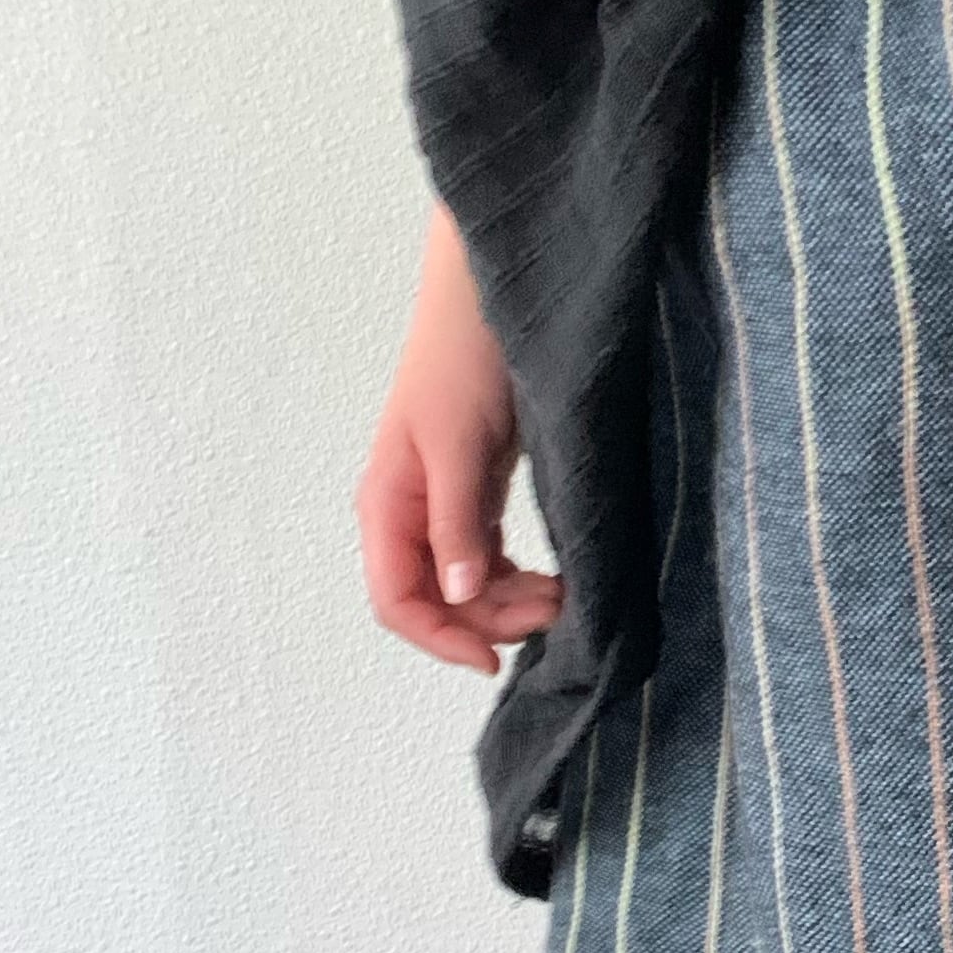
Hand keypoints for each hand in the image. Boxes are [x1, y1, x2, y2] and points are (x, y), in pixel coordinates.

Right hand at [357, 204, 563, 675]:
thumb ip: (456, 520)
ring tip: (564, 593)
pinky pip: (487, 559)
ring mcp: (442, 504)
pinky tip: (554, 577)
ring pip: (467, 585)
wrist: (493, 295)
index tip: (494, 657)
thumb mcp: (459, 442)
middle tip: (557, 607)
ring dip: (511, 602)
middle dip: (491, 618)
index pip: (397, 600)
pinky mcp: (474, 492)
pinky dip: (518, 577)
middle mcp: (408, 512)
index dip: (440, 639)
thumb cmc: (465, 356)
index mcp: (388, 503)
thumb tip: (454, 595)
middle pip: (437, 600)